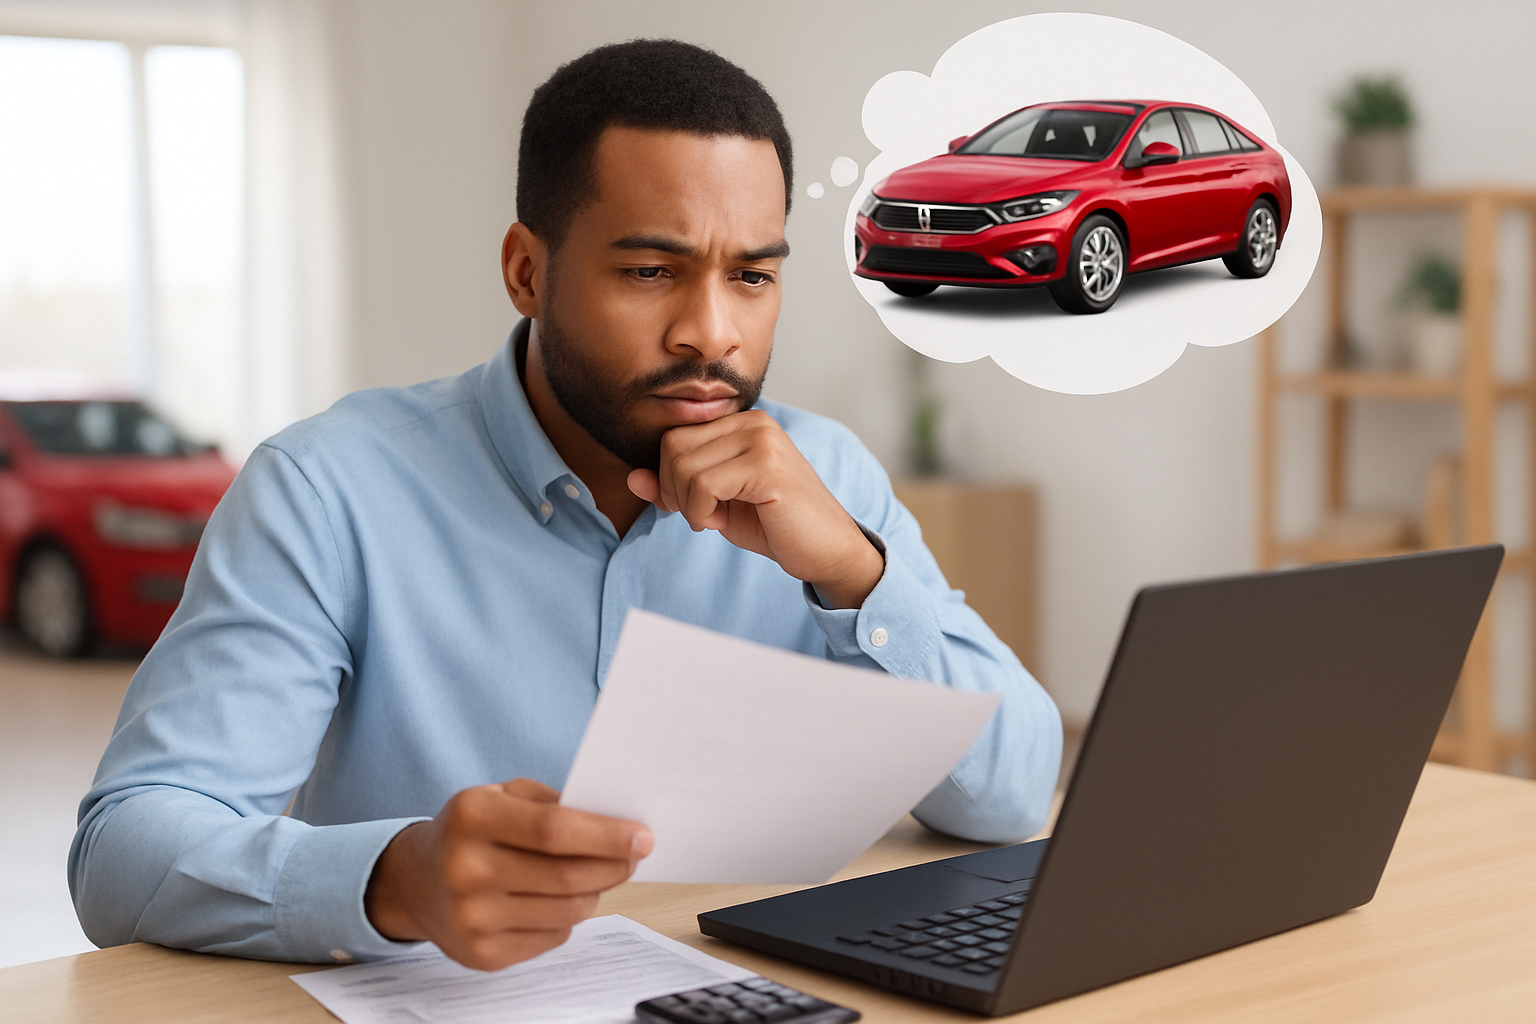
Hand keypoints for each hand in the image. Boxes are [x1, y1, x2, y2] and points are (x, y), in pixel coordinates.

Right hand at [364, 778, 652, 970]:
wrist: (416, 881)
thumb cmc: (472, 831)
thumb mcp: (502, 795)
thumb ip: (554, 803)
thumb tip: (616, 825)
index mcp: (472, 816)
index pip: (554, 830)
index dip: (606, 835)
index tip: (643, 836)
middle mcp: (465, 869)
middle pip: (566, 876)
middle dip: (614, 866)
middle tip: (633, 855)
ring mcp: (471, 918)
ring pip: (568, 910)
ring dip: (595, 891)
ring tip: (595, 874)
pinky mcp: (481, 954)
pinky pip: (554, 936)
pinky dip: (568, 916)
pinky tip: (555, 898)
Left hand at [626, 410, 883, 608]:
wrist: (827, 551)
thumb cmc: (775, 526)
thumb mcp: (716, 505)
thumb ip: (676, 487)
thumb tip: (632, 478)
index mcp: (743, 423)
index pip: (675, 437)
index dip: (668, 477)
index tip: (689, 506)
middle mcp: (753, 423)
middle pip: (672, 446)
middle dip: (673, 490)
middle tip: (700, 516)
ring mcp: (762, 441)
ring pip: (684, 466)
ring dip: (688, 505)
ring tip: (716, 519)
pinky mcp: (766, 467)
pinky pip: (703, 484)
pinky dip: (700, 512)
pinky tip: (722, 523)